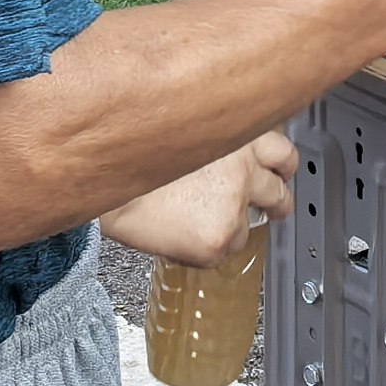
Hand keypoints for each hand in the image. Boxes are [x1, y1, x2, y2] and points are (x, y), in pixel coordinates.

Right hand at [99, 130, 295, 265]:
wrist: (103, 184)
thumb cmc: (129, 157)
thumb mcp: (179, 133)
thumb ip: (208, 141)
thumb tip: (220, 150)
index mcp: (235, 136)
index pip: (281, 149)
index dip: (280, 162)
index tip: (280, 168)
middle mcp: (242, 168)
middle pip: (279, 190)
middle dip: (278, 199)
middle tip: (275, 205)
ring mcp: (233, 205)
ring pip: (249, 225)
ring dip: (232, 226)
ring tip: (206, 225)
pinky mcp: (218, 238)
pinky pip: (223, 251)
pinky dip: (206, 248)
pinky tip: (181, 236)